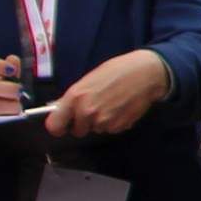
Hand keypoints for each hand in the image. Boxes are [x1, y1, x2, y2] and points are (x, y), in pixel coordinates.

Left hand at [48, 48, 172, 138]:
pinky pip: (111, 129)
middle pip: (77, 130)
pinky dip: (115, 122)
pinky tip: (122, 107)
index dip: (58, 126)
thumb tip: (61, 109)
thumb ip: (74, 97)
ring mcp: (103, 122)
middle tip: (96, 107)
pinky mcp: (118, 127)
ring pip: (96, 129)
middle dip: (84, 123)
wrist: (146, 73)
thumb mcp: (90, 79)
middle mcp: (87, 112)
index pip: (54, 125)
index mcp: (76, 97)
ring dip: (101, 121)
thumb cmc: (117, 70)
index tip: (63, 124)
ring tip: (112, 103)